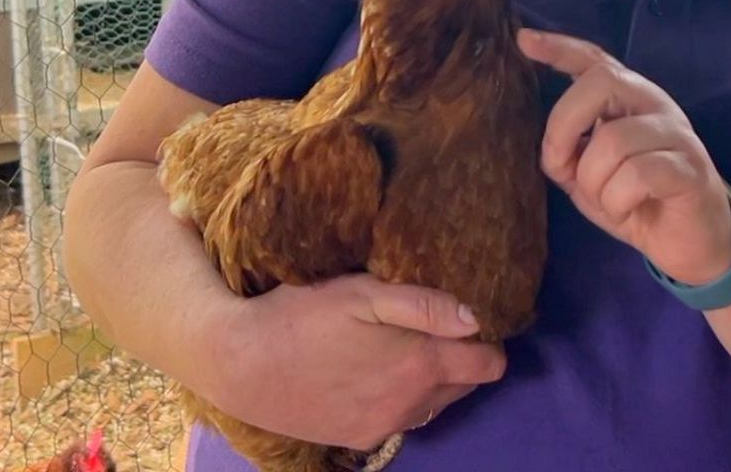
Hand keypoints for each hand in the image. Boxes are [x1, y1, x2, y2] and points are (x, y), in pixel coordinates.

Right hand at [207, 272, 506, 449]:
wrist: (240, 366)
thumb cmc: (301, 316)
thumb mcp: (361, 292)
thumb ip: (423, 304)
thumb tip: (476, 317)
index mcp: (421, 365)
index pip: (490, 363)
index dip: (487, 336)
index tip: (468, 313)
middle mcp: (412, 404)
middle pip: (467, 384)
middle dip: (460, 354)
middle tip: (432, 324)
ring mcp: (386, 426)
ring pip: (436, 403)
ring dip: (432, 378)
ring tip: (400, 346)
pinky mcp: (361, 438)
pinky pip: (403, 418)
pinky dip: (401, 396)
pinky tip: (372, 372)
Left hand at [520, 29, 730, 286]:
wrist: (691, 243)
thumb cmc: (638, 203)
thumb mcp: (589, 177)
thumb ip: (568, 154)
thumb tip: (552, 146)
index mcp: (628, 100)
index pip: (594, 60)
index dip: (559, 48)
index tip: (524, 41)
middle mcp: (654, 104)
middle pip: (601, 82)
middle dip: (565, 124)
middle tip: (561, 166)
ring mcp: (676, 133)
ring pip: (613, 140)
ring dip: (594, 183)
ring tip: (608, 202)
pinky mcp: (690, 168)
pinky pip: (638, 174)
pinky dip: (618, 201)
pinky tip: (628, 211)